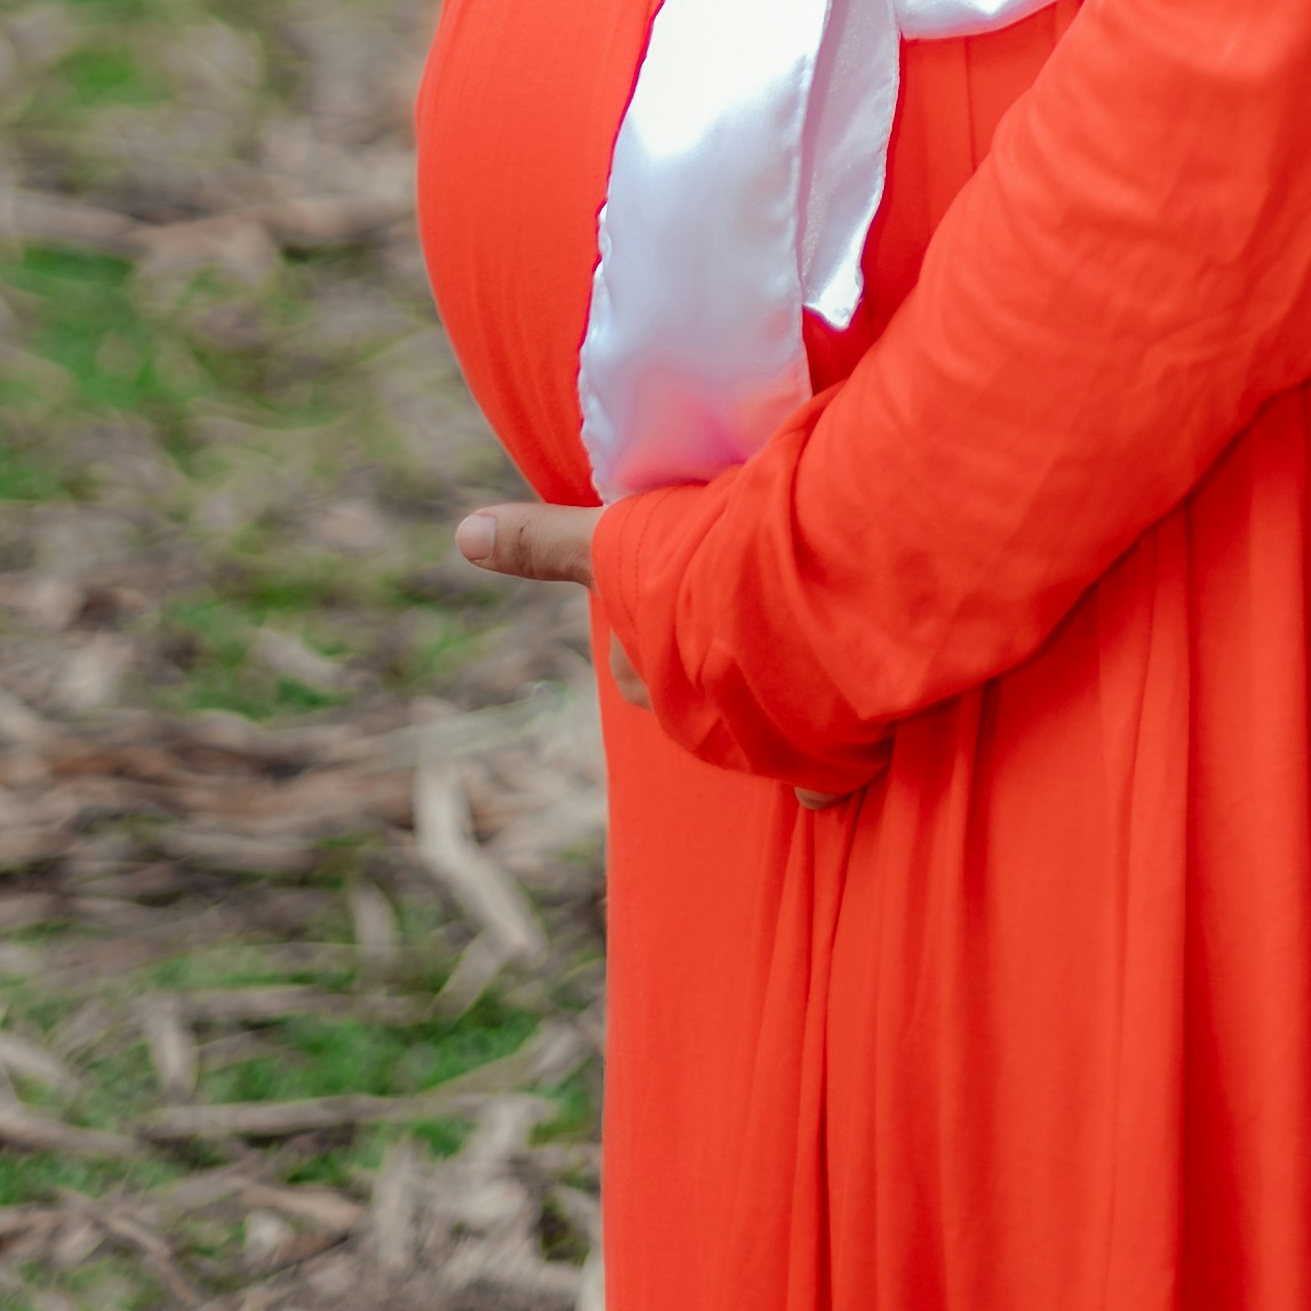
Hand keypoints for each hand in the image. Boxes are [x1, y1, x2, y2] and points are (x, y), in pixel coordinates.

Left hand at [454, 508, 852, 794]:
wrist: (803, 589)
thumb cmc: (706, 559)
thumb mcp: (616, 538)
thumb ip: (549, 542)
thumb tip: (463, 535)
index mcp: (645, 673)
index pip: (641, 652)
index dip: (672, 602)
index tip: (702, 568)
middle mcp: (692, 722)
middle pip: (699, 689)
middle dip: (723, 653)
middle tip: (759, 590)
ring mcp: (757, 750)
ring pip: (762, 725)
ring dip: (781, 690)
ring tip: (812, 625)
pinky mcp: (820, 767)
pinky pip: (822, 775)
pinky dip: (832, 757)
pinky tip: (848, 721)